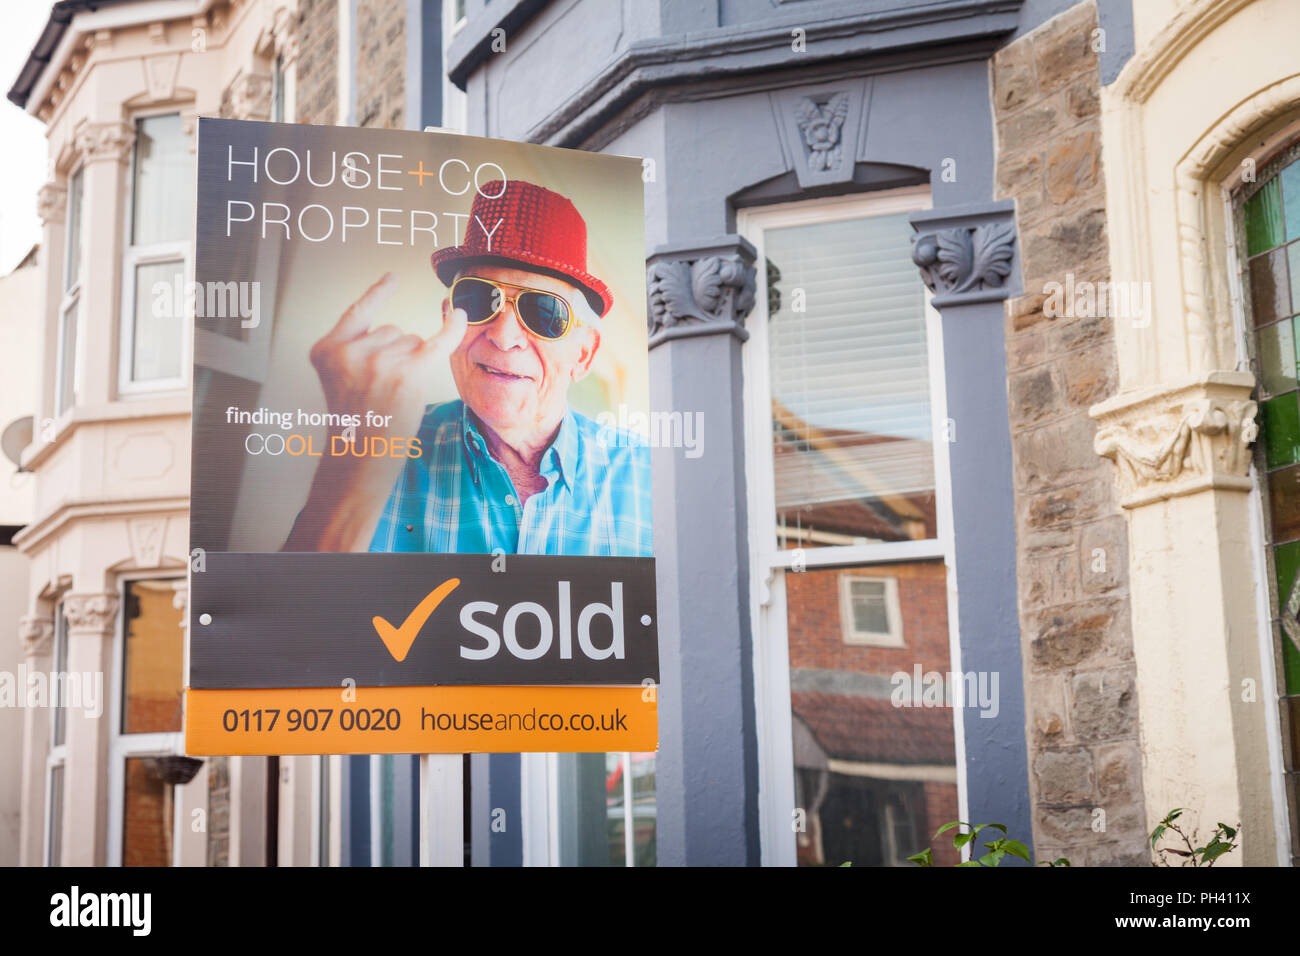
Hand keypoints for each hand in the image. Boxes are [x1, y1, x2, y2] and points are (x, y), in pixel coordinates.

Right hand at [309, 272, 464, 444]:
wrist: (361, 457)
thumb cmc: (356, 424)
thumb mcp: (341, 380)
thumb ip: (357, 352)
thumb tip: (408, 335)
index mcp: (327, 349)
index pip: (358, 312)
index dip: (378, 293)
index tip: (393, 277)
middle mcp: (350, 351)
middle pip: (392, 331)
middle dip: (396, 355)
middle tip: (383, 392)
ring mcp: (378, 361)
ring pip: (411, 341)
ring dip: (411, 363)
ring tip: (394, 396)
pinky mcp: (407, 373)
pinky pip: (437, 341)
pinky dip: (452, 327)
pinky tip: (460, 315)